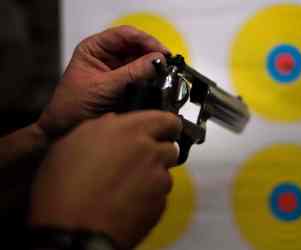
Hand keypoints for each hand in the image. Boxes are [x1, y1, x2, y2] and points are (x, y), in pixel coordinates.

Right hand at [29, 111, 181, 248]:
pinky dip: (150, 195)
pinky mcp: (160, 204)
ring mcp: (158, 179)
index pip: (167, 119)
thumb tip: (114, 122)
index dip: (165, 126)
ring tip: (127, 184)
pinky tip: (128, 200)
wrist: (72, 230)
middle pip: (169, 147)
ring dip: (153, 174)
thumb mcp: (72, 142)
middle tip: (137, 160)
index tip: (162, 130)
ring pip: (165, 171)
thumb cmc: (64, 187)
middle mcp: (150, 151)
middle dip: (157, 151)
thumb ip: (102, 126)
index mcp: (130, 130)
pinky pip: (160, 194)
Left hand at [38, 25, 169, 136]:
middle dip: (153, 54)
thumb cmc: (74, 106)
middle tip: (168, 65)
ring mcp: (117, 71)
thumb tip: (158, 61)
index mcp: (95, 49)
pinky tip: (161, 83)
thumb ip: (131, 74)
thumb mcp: (103, 87)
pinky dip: (152, 80)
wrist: (64, 131)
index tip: (161, 52)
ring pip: (142, 62)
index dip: (146, 40)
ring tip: (168, 74)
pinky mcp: (125, 87)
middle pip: (136, 47)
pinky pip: (142, 78)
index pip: (125, 35)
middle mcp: (108, 57)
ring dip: (154, 67)